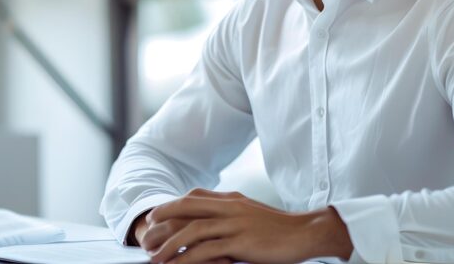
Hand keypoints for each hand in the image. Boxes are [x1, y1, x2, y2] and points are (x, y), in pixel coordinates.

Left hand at [138, 188, 351, 263]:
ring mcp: (235, 223)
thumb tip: (214, 224)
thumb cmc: (281, 228)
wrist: (307, 232)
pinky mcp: (241, 242)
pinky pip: (207, 249)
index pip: (195, 196)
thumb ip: (233, 215)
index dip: (173, 205)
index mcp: (233, 199)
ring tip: (155, 258)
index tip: (157, 216)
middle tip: (146, 236)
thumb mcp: (253, 215)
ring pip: (192, 229)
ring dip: (170, 244)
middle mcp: (230, 207)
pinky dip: (188, 258)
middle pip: (187, 208)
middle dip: (163, 221)